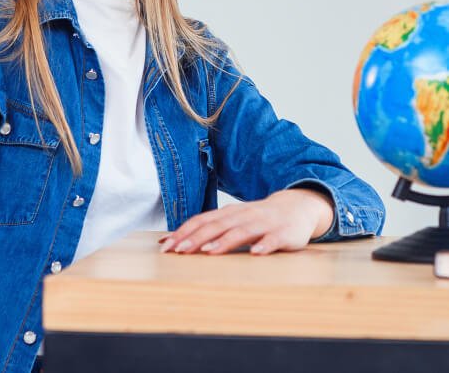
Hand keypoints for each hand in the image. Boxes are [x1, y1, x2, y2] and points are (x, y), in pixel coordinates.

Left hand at [159, 188, 334, 255]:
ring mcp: (263, 224)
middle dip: (196, 238)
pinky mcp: (282, 234)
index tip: (166, 246)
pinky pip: (272, 241)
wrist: (296, 207)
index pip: (201, 221)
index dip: (183, 232)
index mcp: (228, 214)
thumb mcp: (233, 221)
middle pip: (216, 226)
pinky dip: (264, 246)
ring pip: (241, 232)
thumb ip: (210, 230)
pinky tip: (256, 254)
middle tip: (178, 251)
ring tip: (209, 252)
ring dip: (224, 242)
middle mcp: (242, 216)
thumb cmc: (257, 219)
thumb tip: (178, 240)